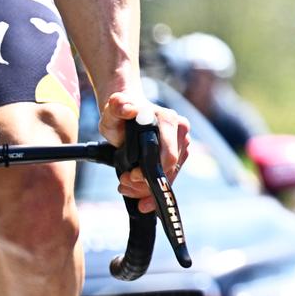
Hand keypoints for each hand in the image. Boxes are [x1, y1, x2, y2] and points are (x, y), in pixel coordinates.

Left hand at [101, 90, 189, 212]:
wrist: (125, 116)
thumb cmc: (119, 112)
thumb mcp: (113, 109)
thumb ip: (118, 105)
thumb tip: (128, 109)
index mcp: (169, 120)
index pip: (169, 155)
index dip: (151, 171)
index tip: (130, 176)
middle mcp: (180, 131)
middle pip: (169, 169)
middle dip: (146, 183)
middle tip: (123, 184)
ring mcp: (181, 144)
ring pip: (169, 176)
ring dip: (146, 188)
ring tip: (125, 186)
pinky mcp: (178, 155)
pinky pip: (169, 177)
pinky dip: (151, 188)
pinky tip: (135, 190)